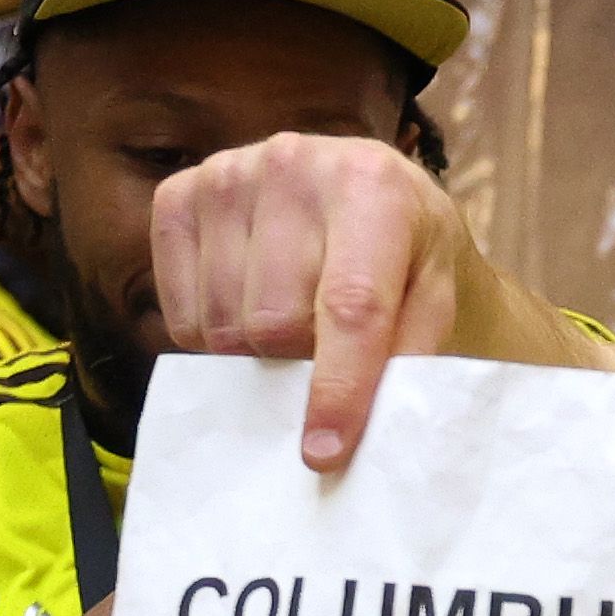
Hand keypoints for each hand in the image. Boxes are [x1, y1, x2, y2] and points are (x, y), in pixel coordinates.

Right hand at [147, 131, 480, 472]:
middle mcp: (294, 163)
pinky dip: (209, 336)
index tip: (324, 453)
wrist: (371, 199)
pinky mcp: (179, 196)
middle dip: (296, 366)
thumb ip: (404, 362)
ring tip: (289, 332)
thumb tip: (348, 439)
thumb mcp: (435, 304)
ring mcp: (228, 174)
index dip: (337, 388)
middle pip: (273, 322)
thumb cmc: (407, 260)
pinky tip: (246, 310)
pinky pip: (179, 311)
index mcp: (373, 184)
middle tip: (319, 360)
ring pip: (221, 323)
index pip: (349, 306)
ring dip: (254, 354)